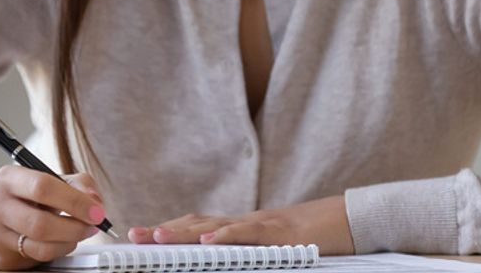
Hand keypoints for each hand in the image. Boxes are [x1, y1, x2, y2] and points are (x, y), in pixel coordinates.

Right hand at [0, 168, 107, 269]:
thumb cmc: (21, 196)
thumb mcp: (44, 179)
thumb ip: (76, 184)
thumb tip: (94, 200)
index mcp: (9, 178)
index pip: (43, 188)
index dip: (75, 201)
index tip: (96, 211)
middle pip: (41, 223)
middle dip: (75, 227)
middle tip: (92, 226)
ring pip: (40, 247)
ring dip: (69, 242)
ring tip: (78, 234)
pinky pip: (35, 259)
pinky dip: (56, 251)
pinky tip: (60, 242)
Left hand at [127, 195, 353, 254]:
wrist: (346, 220)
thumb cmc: (310, 238)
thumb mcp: (272, 249)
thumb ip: (246, 252)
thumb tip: (218, 259)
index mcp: (241, 228)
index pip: (197, 226)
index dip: (169, 230)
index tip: (141, 237)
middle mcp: (244, 222)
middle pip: (197, 224)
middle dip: (164, 230)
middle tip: (134, 236)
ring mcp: (261, 225)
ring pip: (215, 226)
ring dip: (184, 232)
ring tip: (157, 237)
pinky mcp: (279, 232)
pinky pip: (249, 233)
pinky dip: (227, 236)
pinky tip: (208, 241)